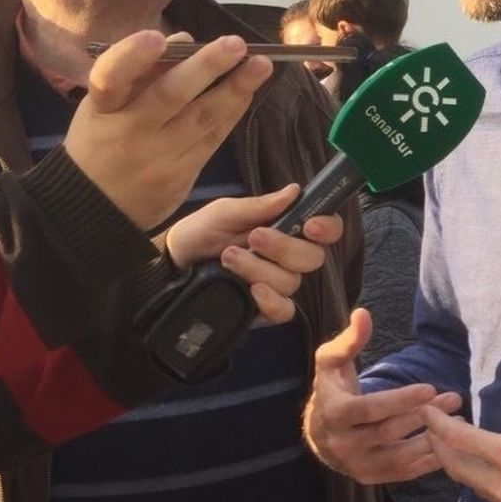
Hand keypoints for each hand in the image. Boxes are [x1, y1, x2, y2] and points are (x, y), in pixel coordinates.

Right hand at [63, 31, 272, 229]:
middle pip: (169, 96)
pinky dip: (232, 113)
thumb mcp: (102, 106)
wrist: (96, 208)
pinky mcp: (182, 176)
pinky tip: (249, 92)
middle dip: (206, 67)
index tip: (156, 37)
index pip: (110, 79)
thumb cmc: (100, 141)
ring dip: (235, 90)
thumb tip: (186, 40)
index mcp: (101, 109)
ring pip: (202, 119)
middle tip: (237, 44)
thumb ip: (139, 72)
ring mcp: (159, 158)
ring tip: (261, 66)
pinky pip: (213, 139)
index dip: (132, 57)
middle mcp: (130, 132)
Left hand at [166, 184, 340, 324]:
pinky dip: (271, 301)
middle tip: (253, 238)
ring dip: (259, 268)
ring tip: (228, 259)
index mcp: (286, 229)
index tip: (311, 226)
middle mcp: (288, 259)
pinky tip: (252, 291)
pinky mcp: (266, 310)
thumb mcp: (223, 213)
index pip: (325, 229)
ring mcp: (278, 286)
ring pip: (291, 282)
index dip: (327, 227)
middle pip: (312, 258)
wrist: (173, 266)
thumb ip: (258, 206)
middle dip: (284, 247)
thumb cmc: (200, 233)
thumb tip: (294, 190)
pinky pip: (284, 311)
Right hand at [303, 308, 458, 482]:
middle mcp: (343, 445)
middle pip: (390, 432)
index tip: (430, 387)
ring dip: (432, 439)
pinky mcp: (370, 477)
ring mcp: (357, 465)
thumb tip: (363, 314)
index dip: (400, 400)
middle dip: (424, 415)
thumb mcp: (331, 362)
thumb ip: (349, 340)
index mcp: (334, 414)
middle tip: (453, 399)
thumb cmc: (330, 389)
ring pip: (400, 456)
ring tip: (458, 420)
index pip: (370, 409)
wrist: (319, 432)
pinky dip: (428, 462)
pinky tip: (449, 443)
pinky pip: (404, 473)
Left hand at [422, 338, 500, 501]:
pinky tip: (487, 467)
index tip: (426, 408)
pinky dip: (477, 478)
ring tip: (456, 441)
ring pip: (471, 484)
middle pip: (455, 466)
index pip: (459, 440)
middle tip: (435, 423)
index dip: (438, 423)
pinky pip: (489, 497)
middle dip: (438, 444)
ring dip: (457, 462)